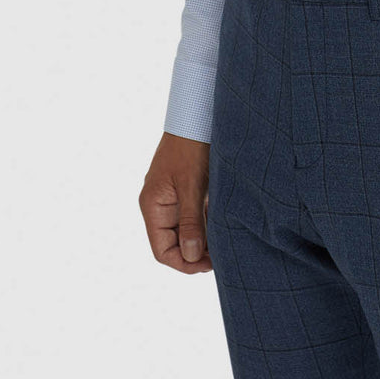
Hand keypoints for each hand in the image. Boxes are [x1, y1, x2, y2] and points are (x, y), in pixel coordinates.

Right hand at [139, 131, 213, 273]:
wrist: (197, 113)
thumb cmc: (190, 146)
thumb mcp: (192, 185)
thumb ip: (191, 222)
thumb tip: (191, 257)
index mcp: (153, 206)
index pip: (162, 251)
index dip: (184, 263)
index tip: (208, 265)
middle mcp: (160, 205)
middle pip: (174, 243)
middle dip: (196, 254)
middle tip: (222, 256)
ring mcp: (173, 197)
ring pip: (186, 231)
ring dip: (204, 240)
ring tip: (226, 244)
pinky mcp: (187, 189)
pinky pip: (194, 216)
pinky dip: (207, 224)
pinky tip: (224, 227)